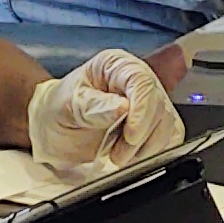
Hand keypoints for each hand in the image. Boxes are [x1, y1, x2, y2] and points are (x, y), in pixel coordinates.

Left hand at [28, 50, 178, 174]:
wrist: (54, 128)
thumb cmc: (58, 109)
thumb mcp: (66, 105)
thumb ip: (93, 106)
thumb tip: (123, 108)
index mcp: (116, 66)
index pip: (142, 82)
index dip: (142, 110)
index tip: (131, 135)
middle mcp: (136, 80)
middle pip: (160, 106)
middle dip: (141, 136)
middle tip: (117, 154)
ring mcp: (148, 102)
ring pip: (168, 125)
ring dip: (147, 148)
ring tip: (118, 155)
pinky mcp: (153, 124)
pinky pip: (169, 138)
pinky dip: (155, 152)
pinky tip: (133, 156)